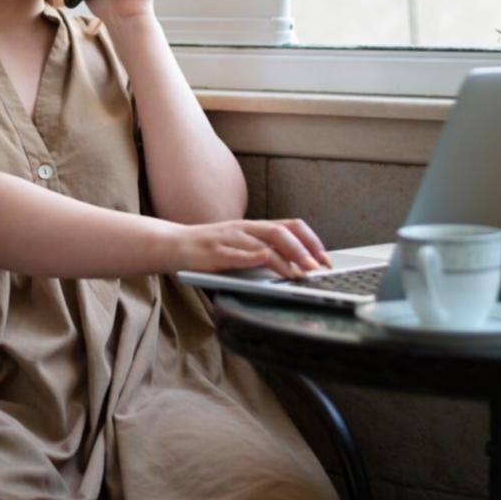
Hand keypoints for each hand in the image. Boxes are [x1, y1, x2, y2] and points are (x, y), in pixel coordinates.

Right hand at [168, 218, 332, 279]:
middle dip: (304, 249)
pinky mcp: (215, 251)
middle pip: (281, 231)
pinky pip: (237, 252)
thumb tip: (296, 269)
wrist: (174, 244)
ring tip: (299, 274)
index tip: (326, 259)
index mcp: (255, 227)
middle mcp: (246, 228)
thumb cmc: (210, 250)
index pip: (291, 226)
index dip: (312, 240)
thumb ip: (264, 253)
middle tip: (318, 268)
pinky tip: (265, 261)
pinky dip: (254, 256)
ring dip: (286, 258)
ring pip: (264, 242)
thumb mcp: (242, 248)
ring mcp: (230, 237)